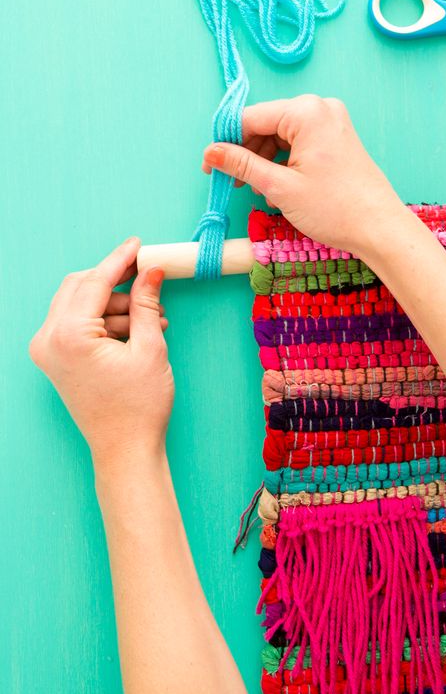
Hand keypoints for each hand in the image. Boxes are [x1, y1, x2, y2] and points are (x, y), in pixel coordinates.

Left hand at [29, 237, 173, 472]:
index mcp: (68, 336)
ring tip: (151, 318)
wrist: (125, 448)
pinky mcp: (54, 359)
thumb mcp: (151, 347)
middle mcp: (48, 340)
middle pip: (78, 287)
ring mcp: (47, 351)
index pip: (94, 282)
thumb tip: (151, 270)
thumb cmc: (139, 405)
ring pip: (77, 304)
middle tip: (146, 277)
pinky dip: (103, 320)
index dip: (119, 260)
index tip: (138, 245)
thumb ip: (146, 303)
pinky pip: (75, 323)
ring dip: (112, 303)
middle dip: (114, 281)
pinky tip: (134, 330)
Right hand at [201, 95, 405, 257]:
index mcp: (306, 111)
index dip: (226, 142)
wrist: (380, 228)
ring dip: (265, 160)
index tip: (210, 166)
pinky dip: (285, 162)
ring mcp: (333, 122)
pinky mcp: (338, 138)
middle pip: (266, 124)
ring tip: (259, 190)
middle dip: (247, 153)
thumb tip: (211, 152)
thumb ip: (242, 165)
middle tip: (234, 183)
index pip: (250, 118)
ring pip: (282, 135)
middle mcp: (321, 108)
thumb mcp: (279, 186)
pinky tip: (278, 186)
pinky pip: (300, 142)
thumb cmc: (335, 208)